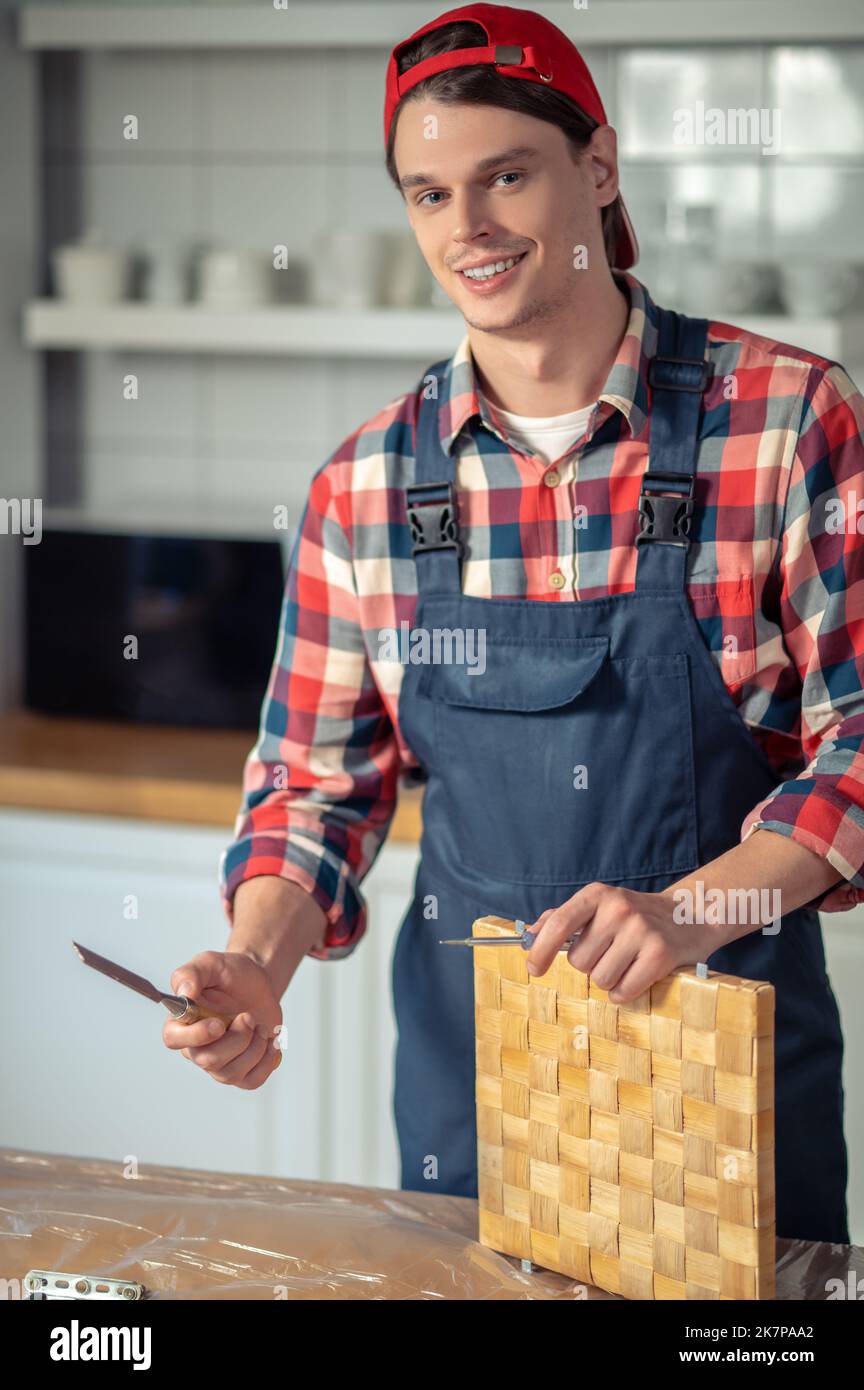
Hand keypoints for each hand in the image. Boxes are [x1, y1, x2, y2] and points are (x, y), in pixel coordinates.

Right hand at [161, 950, 282, 1089]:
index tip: (218, 1024)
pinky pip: (252, 1081)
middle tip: (248, 1016)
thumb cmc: (230, 974)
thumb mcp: (211, 963)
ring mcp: (219, 1063)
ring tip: (258, 1025)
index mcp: (183, 1021)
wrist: (258, 984)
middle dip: (237, 1038)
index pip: (173, 1040)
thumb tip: (183, 993)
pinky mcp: (242, 1070)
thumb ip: (191, 973)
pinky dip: (267, 1062)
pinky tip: (270, 1042)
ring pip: (230, 1074)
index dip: (195, 1036)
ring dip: (254, 1047)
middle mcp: (197, 1047)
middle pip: (208, 1061)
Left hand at [525, 882, 714, 1004]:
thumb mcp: (601, 906)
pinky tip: (638, 976)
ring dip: (609, 980)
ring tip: (627, 962)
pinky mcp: (659, 953)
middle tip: (611, 953)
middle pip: (578, 961)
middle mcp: (617, 908)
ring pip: (599, 979)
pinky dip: (625, 992)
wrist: (692, 915)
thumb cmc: (636, 916)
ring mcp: (640, 930)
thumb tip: (529, 935)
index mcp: (597, 895)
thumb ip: (564, 918)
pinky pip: (622, 991)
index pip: (558, 923)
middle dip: (590, 965)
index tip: (533, 968)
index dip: (540, 950)